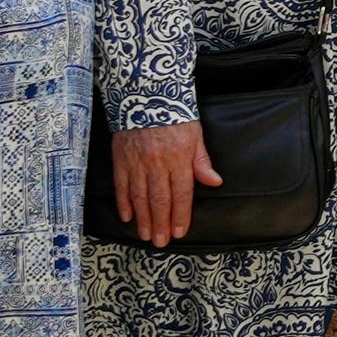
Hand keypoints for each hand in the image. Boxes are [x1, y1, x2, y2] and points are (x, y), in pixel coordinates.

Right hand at [113, 121, 219, 244]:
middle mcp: (157, 164)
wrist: (145, 93)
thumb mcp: (195, 135)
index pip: (182, 193)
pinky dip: (123, 202)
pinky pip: (121, 185)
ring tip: (146, 235)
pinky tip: (127, 217)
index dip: (181, 215)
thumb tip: (215, 182)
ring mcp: (137, 162)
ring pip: (140, 196)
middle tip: (161, 242)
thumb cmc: (174, 115)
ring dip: (144, 218)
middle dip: (161, 224)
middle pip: (160, 200)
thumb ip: (202, 162)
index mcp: (179, 159)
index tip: (179, 232)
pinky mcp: (120, 159)